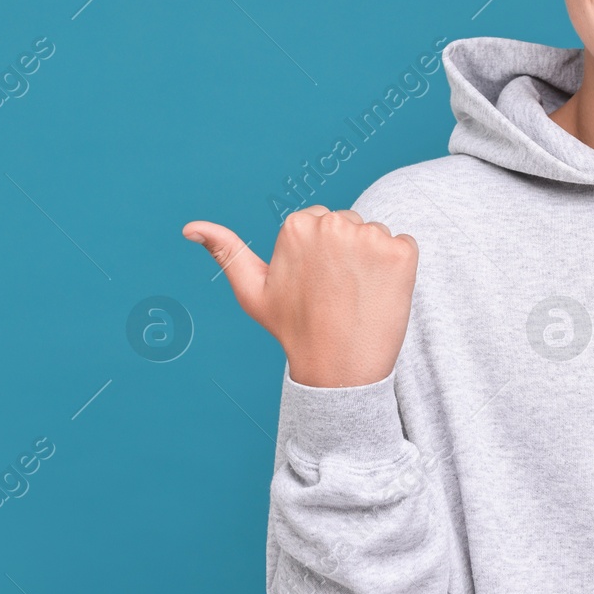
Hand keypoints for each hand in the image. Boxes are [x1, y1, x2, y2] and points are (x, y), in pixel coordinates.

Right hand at [181, 206, 418, 388]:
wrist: (338, 370)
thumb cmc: (293, 330)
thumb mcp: (253, 291)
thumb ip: (226, 252)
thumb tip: (189, 228)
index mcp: (296, 224)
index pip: (320, 223)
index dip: (319, 257)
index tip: (314, 286)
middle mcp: (332, 223)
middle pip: (349, 225)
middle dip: (345, 254)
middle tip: (336, 295)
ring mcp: (369, 237)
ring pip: (375, 236)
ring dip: (372, 261)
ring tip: (357, 297)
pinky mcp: (401, 253)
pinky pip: (404, 247)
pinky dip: (398, 269)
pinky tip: (381, 294)